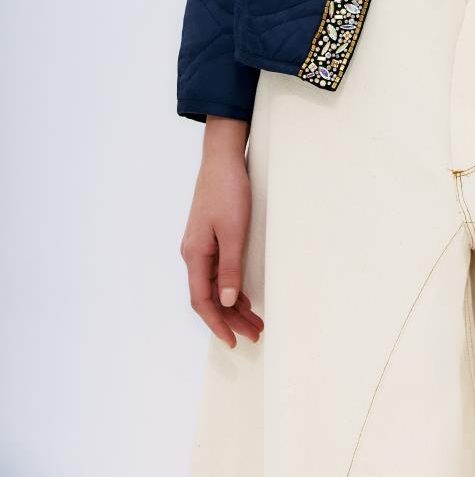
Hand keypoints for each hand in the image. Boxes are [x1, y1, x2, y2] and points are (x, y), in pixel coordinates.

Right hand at [180, 139, 263, 347]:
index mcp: (195, 255)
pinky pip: (218, 272)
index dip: (218, 324)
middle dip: (231, 319)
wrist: (222, 158)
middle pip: (210, 297)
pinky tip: (245, 296)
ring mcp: (201, 246)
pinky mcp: (210, 237)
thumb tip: (229, 301)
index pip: (203, 301)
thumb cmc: (228, 191)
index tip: (233, 341)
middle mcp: (194, 254)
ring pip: (216, 285)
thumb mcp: (234, 231)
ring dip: (234, 304)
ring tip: (256, 321)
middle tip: (255, 334)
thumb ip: (231, 268)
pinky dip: (232, 287)